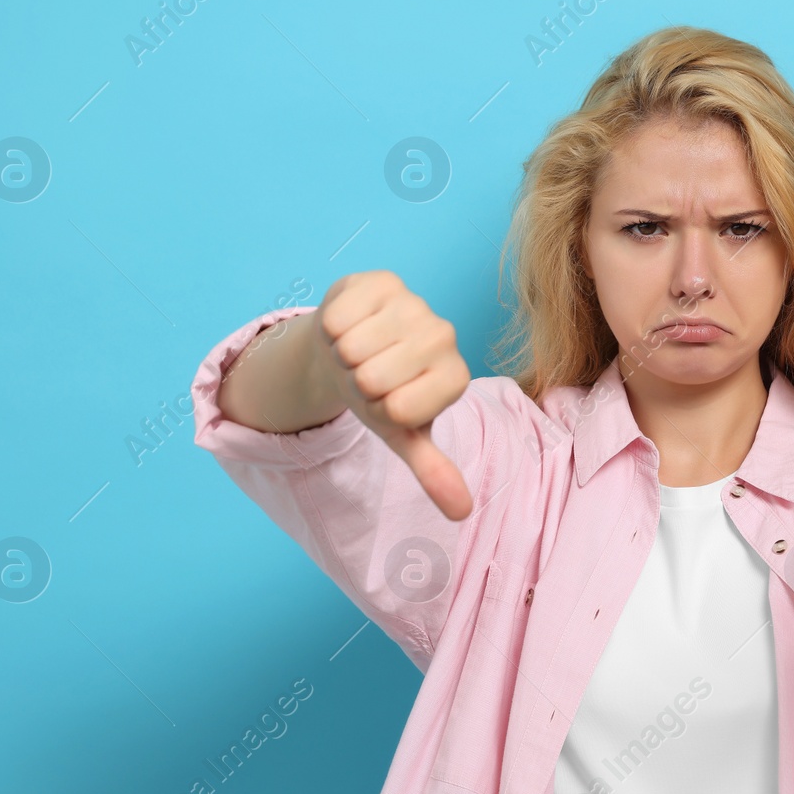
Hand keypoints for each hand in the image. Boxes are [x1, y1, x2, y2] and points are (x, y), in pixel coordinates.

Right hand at [309, 269, 474, 520]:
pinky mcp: (383, 281)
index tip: (389, 400)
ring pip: (353, 347)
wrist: (353, 347)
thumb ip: (432, 470)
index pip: (399, 409)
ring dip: (343, 356)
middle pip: (373, 378)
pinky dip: (332, 328)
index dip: (380, 410)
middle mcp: (444, 336)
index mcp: (455, 378)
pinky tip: (350, 326)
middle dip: (358, 383)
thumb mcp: (403, 435)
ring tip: (359, 353)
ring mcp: (415, 304)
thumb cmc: (382, 394)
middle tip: (368, 374)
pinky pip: (339, 317)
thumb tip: (461, 512)